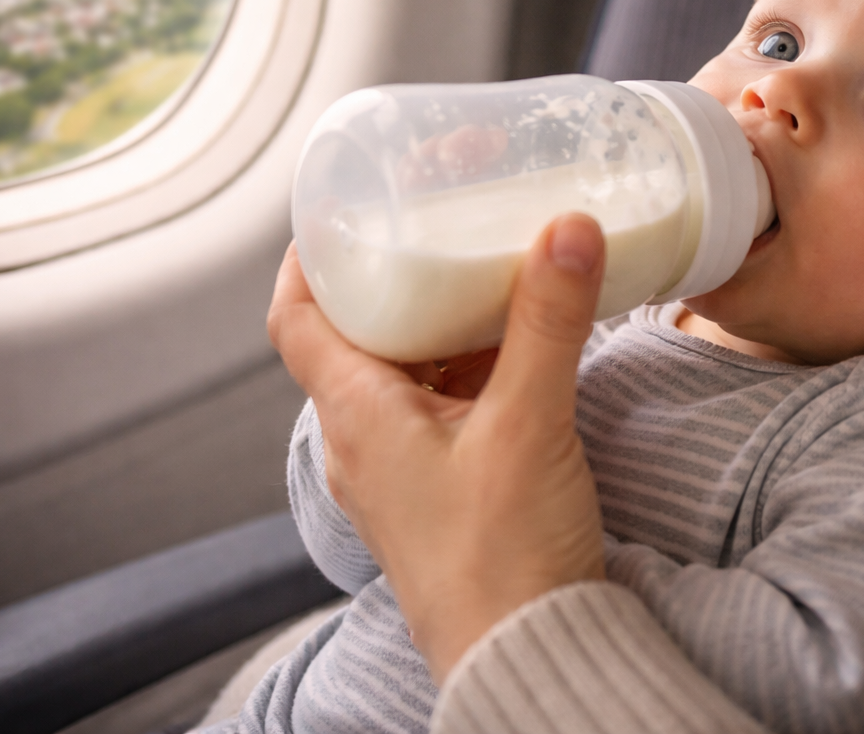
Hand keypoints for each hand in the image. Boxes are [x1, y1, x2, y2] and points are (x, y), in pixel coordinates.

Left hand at [267, 214, 608, 682]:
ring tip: (493, 273)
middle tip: (441, 222)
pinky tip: (522, 350)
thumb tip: (566, 229)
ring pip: (407, 371)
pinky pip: (443, 408)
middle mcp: (364, 440)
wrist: (527, 656)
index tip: (344, 207)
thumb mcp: (529, 422)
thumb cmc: (503, 557)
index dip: (308, 256)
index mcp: (356, 415)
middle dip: (398, 275)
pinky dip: (473, 368)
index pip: (297, 317)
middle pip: (358, 334)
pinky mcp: (441, 492)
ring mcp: (401, 470)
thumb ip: (548, 322)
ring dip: (442, 322)